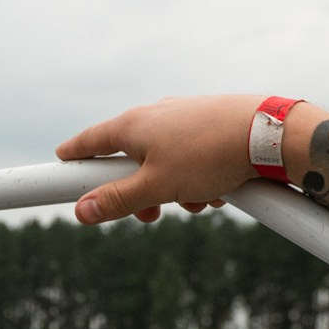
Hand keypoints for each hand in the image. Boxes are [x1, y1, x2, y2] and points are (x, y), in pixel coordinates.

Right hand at [55, 94, 285, 224]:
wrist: (268, 133)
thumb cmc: (208, 155)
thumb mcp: (157, 186)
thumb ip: (118, 200)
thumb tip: (81, 212)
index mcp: (132, 126)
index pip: (90, 141)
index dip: (73, 156)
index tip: (61, 162)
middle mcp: (154, 115)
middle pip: (130, 157)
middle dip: (138, 191)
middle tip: (151, 213)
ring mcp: (183, 116)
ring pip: (164, 161)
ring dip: (174, 187)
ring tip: (199, 200)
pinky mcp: (209, 122)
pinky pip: (191, 155)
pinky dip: (197, 175)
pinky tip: (219, 188)